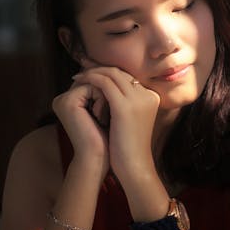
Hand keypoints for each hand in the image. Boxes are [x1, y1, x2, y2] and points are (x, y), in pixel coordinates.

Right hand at [52, 76, 109, 178]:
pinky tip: (103, 118)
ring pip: (95, 82)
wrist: (97, 160)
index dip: (108, 90)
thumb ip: (104, 93)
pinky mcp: (68, 102)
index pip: (92, 82)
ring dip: (107, 97)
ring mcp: (63, 99)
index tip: (114, 109)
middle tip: (112, 113)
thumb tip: (119, 74)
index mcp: (68, 101)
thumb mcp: (105, 112)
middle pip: (93, 80)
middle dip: (108, 92)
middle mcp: (62, 98)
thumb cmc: (105, 140)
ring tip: (107, 118)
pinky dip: (103, 100)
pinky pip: (93, 87)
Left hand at [70, 65, 160, 184]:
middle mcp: (147, 94)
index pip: (128, 76)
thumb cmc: (128, 149)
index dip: (109, 71)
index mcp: (151, 97)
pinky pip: (105, 83)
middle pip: (121, 72)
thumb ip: (124, 105)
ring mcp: (138, 99)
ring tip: (78, 74)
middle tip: (83, 63)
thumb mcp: (129, 121)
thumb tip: (105, 93)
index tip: (93, 69)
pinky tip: (80, 82)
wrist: (134, 167)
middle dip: (99, 66)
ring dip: (92, 71)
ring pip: (112, 74)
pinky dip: (91, 79)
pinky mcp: (125, 106)